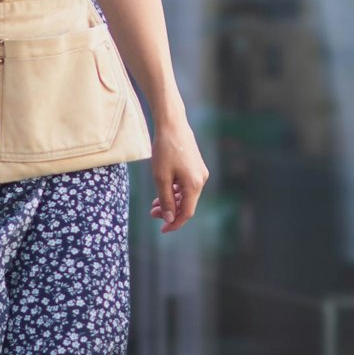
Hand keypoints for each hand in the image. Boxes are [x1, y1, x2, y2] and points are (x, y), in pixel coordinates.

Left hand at [148, 118, 208, 232]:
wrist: (172, 124)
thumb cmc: (165, 149)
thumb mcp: (161, 177)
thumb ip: (166, 200)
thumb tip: (170, 218)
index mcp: (194, 184)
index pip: (186, 213)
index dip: (174, 223)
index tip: (162, 230)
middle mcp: (201, 180)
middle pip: (187, 204)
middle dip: (170, 211)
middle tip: (152, 213)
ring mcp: (200, 172)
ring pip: (187, 195)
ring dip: (172, 201)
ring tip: (154, 204)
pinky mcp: (196, 166)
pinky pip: (187, 185)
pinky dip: (176, 191)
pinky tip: (163, 190)